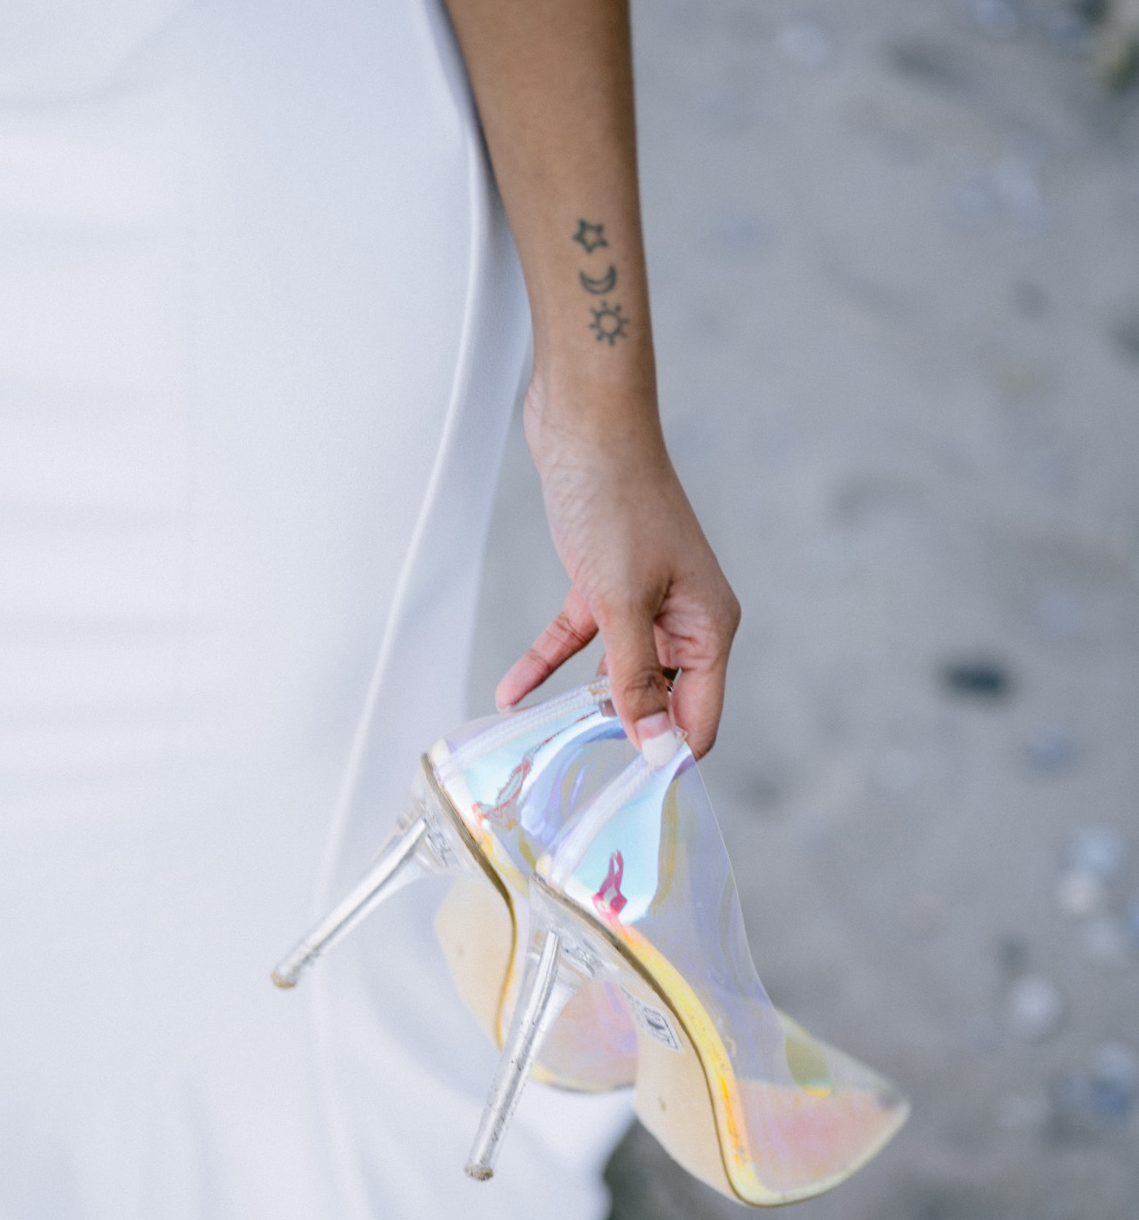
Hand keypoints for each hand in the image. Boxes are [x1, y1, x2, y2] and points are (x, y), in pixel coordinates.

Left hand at [495, 378, 740, 759]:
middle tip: (575, 782)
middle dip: (621, 737)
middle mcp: (683, 620)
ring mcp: (643, 603)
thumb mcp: (622, 600)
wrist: (585, 421)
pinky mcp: (601, 585)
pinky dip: (546, 663)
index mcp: (709, 627)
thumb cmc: (618, 499)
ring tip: (542, 747)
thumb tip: (654, 747)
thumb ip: (634, 678)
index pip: (699, 717)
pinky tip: (511, 692)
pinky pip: (575, 641)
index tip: (627, 797)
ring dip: (579, 705)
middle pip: (658, 702)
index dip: (667, 756)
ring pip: (614, 676)